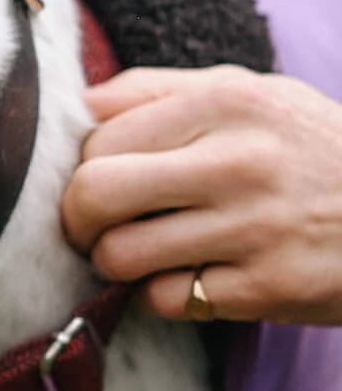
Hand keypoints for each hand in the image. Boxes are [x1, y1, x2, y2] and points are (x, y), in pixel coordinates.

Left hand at [61, 67, 341, 324]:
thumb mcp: (255, 95)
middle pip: (94, 193)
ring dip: (118, 262)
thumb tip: (80, 106)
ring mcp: (254, 227)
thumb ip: (163, 91)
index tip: (96, 181)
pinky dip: (167, 295)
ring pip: (122, 255)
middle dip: (78, 219)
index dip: (80, 166)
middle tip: (94, 228)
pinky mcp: (268, 287)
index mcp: (226, 101)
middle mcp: (238, 160)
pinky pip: (169, 299)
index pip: (99, 135)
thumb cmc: (312, 150)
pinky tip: (193, 278)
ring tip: (141, 255)